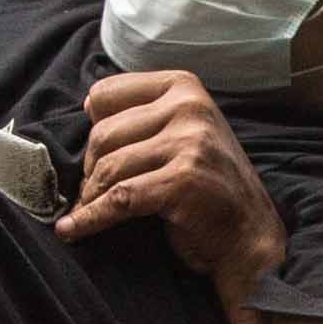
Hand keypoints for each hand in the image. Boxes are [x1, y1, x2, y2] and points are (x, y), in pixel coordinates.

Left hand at [72, 69, 287, 302]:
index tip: (97, 158)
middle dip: (90, 170)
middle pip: (102, 134)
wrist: (249, 237)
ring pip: (108, 168)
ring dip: (90, 198)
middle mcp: (188, 107)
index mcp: (184, 86)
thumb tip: (88, 106)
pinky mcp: (182, 181)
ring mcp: (189, 143)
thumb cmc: (209, 186)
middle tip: (93, 194)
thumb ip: (144, 115)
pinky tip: (72, 229)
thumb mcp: (184, 133)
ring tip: (87, 213)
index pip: (105, 94)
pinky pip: (118, 199)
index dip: (94, 129)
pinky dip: (90, 218)